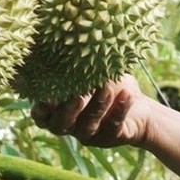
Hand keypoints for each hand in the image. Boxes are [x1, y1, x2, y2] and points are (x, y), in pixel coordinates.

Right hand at [30, 75, 151, 147]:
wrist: (140, 108)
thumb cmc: (107, 85)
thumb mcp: (91, 72)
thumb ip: (75, 65)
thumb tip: (64, 41)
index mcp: (57, 112)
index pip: (41, 115)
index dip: (40, 108)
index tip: (45, 96)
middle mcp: (70, 127)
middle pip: (60, 126)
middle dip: (66, 110)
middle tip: (76, 95)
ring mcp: (89, 135)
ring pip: (87, 126)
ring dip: (96, 106)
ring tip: (106, 88)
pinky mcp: (111, 138)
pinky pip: (113, 127)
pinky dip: (120, 109)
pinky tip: (127, 94)